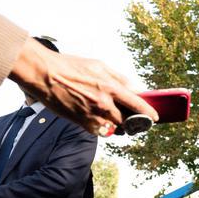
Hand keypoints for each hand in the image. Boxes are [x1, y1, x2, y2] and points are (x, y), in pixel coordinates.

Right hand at [8, 38, 158, 136]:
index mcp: (110, 87)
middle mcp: (104, 103)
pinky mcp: (81, 122)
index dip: (148, 113)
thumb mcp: (100, 66)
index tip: (154, 117)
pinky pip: (100, 132)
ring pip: (115, 128)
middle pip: (129, 120)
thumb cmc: (70, 66)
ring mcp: (92, 115)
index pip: (137, 104)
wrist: (44, 73)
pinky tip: (103, 122)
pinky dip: (104, 129)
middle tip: (136, 120)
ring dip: (120, 126)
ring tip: (119, 120)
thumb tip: (134, 89)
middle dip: (135, 121)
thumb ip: (119, 79)